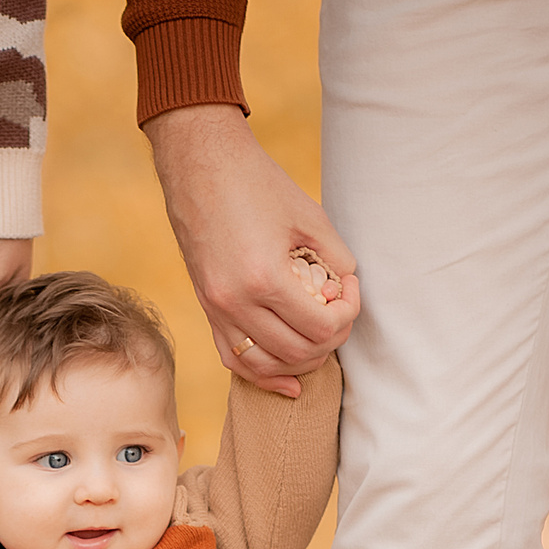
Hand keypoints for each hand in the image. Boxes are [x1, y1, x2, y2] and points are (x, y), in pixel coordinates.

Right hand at [144, 104, 358, 398]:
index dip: (348, 313)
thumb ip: (335, 257)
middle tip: (339, 310)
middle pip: (297, 352)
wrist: (200, 166)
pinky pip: (235, 359)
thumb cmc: (256, 183)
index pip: (321, 327)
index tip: (348, 286)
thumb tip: (344, 288)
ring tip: (319, 339)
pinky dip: (264, 375)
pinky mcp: (207, 308)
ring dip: (301, 361)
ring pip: (266, 365)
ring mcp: (216, 309)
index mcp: (263, 277)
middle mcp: (235, 302)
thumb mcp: (309, 215)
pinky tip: (289, 381)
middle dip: (331, 338)